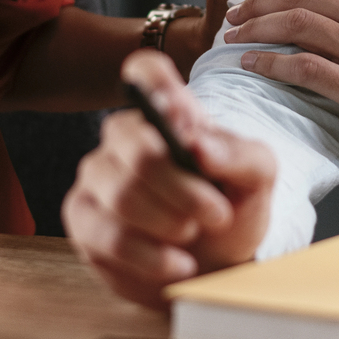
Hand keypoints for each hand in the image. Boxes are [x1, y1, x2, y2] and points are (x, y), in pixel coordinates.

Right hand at [63, 50, 275, 308]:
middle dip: (183, 189)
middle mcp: (124, 136)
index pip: (144, 71)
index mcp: (167, 111)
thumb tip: (197, 145)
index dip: (154, 84)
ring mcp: (96, 175)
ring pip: (121, 194)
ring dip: (168, 223)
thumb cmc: (232, 209)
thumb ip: (238, 155)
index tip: (181, 117)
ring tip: (192, 236)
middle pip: (137, 147)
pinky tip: (178, 263)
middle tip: (216, 214)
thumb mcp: (257, 180)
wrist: (217, 267)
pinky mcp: (81, 220)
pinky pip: (107, 236)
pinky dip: (150, 256)